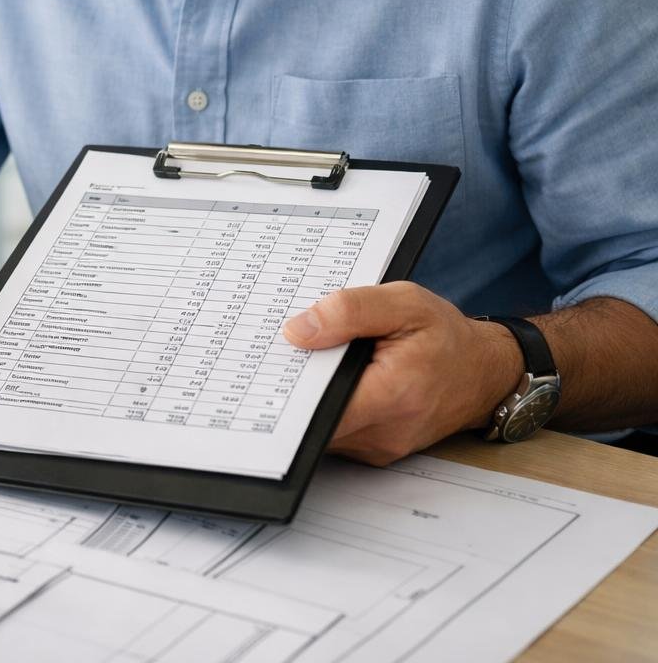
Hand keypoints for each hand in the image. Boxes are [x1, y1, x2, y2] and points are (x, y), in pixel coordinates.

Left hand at [281, 282, 522, 465]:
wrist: (485, 372)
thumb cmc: (448, 337)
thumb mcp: (404, 303)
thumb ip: (350, 311)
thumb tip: (298, 331)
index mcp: (393, 394)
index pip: (321, 409)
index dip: (287, 392)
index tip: (267, 368)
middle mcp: (385, 432)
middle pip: (313, 421)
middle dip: (292, 392)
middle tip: (276, 358)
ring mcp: (380, 447)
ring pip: (322, 430)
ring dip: (307, 401)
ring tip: (304, 363)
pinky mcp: (375, 450)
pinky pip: (336, 433)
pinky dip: (324, 409)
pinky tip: (324, 381)